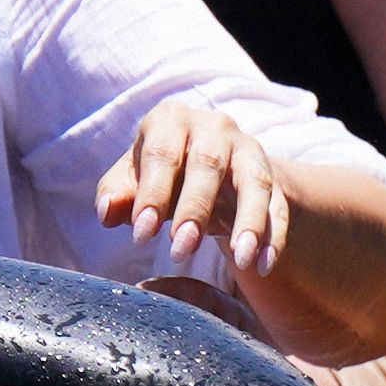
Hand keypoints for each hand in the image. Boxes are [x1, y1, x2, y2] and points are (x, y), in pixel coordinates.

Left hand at [94, 101, 296, 288]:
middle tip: (180, 251)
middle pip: (208, 164)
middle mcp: (214, 127)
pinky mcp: (273, 177)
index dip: (151, 195)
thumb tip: (107, 212)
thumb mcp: (133, 179)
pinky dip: (274, 236)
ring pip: (254, 183)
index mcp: (171, 120)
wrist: (210, 166)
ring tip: (241, 260)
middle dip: (195, 209)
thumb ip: (117, 194)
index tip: (141, 236)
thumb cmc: (160, 173)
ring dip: (249, 223)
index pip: (161, 155)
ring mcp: (248, 150)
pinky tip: (263, 265)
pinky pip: (278, 206)